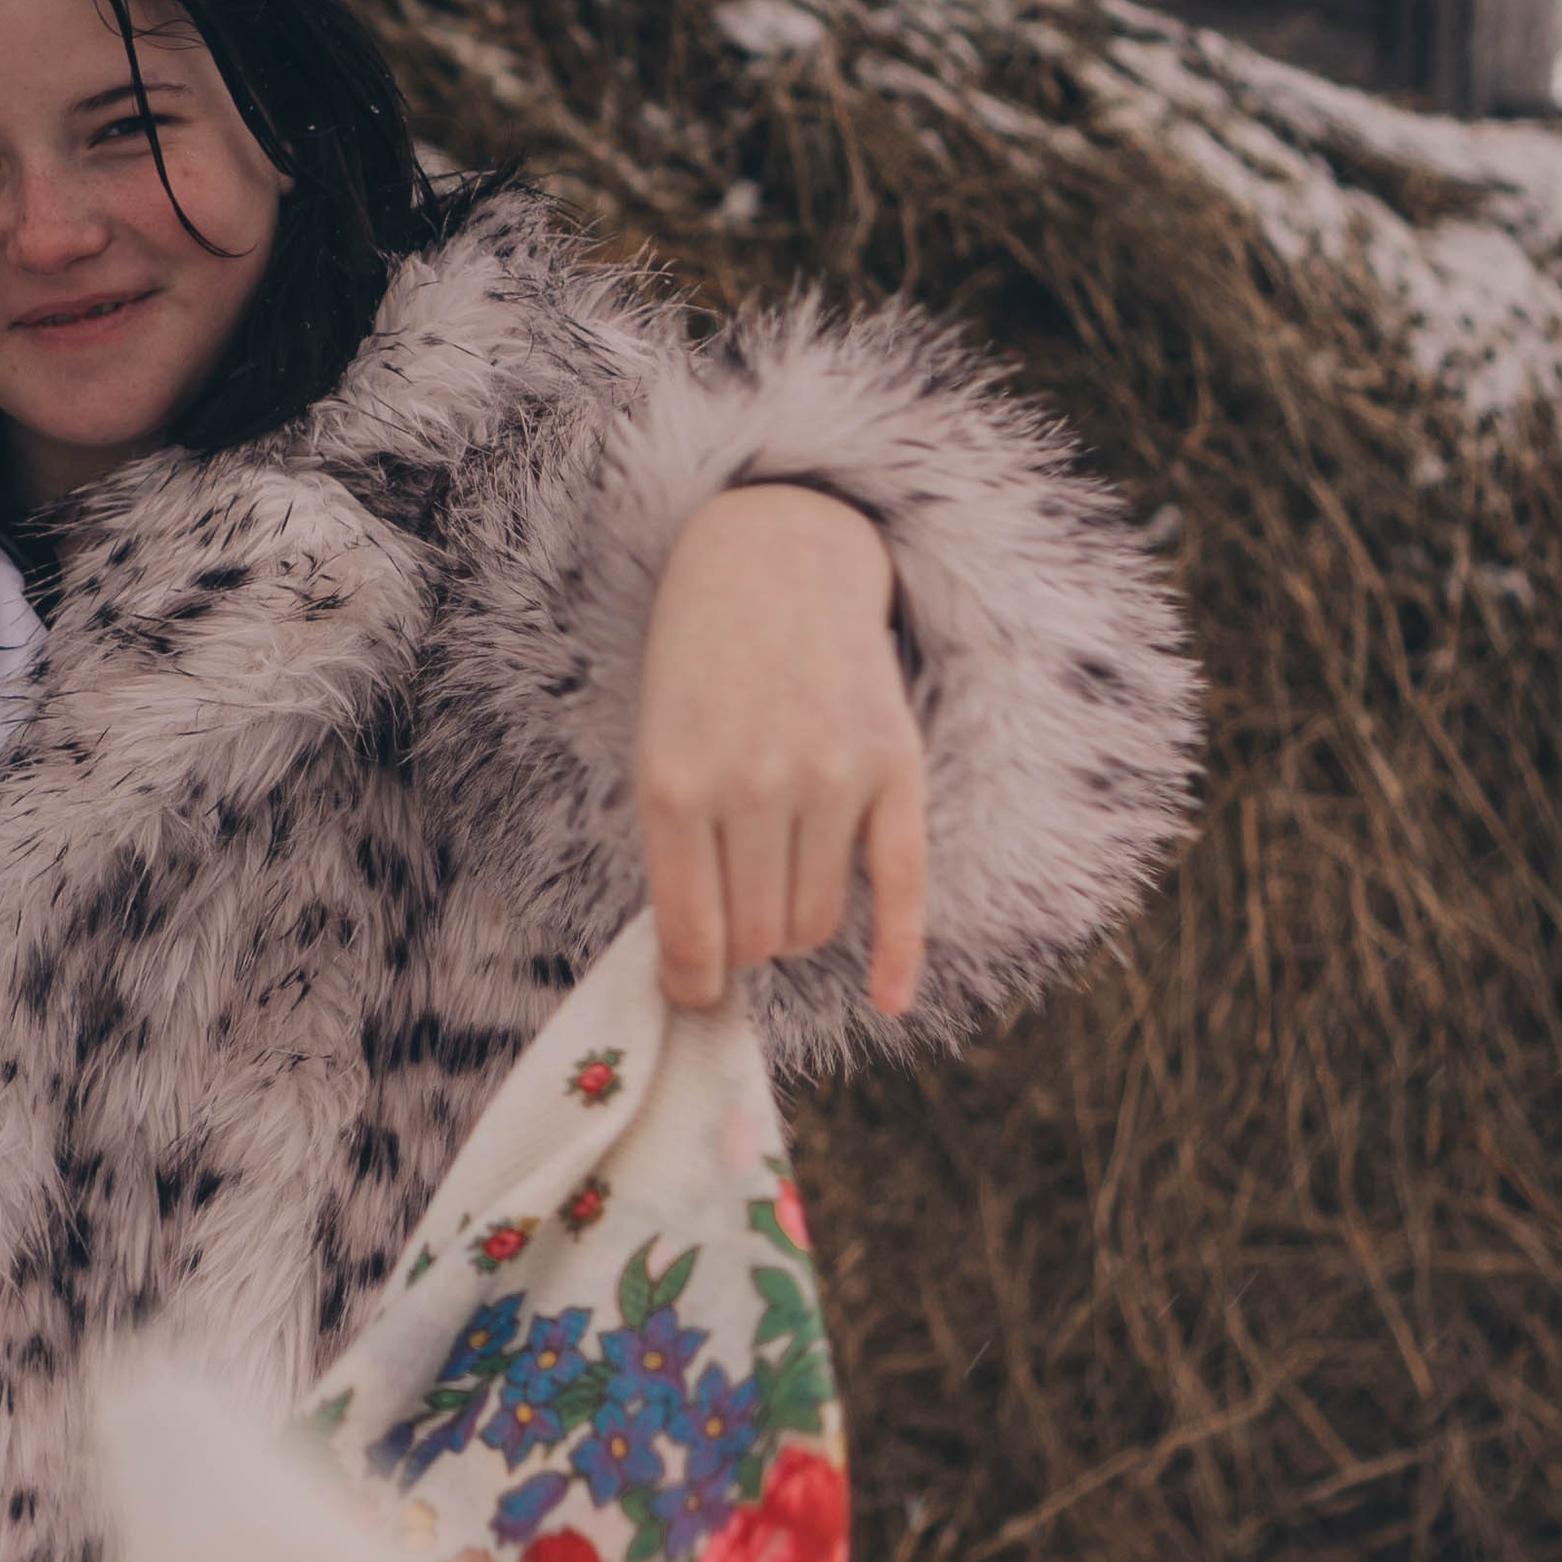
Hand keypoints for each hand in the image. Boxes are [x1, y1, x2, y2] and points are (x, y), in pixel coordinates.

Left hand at [633, 487, 925, 1015]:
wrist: (774, 561)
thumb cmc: (699, 668)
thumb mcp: (658, 747)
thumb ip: (677, 847)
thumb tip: (698, 965)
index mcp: (677, 782)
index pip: (692, 932)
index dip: (691, 981)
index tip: (692, 992)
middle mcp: (758, 783)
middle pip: (759, 937)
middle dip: (743, 948)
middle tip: (735, 917)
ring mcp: (835, 775)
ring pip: (817, 922)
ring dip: (795, 929)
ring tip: (776, 886)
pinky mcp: (898, 767)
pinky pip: (904, 887)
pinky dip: (897, 958)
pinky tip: (887, 1001)